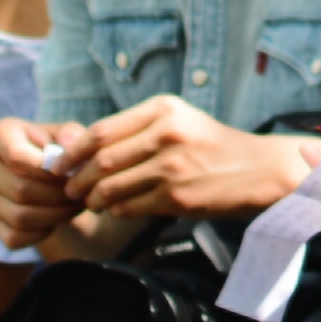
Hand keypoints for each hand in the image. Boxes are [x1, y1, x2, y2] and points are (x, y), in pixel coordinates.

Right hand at [0, 117, 94, 248]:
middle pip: (18, 189)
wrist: (56, 176)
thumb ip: (72, 136)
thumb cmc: (63, 149)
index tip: (70, 173)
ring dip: (54, 215)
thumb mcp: (71, 135)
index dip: (46, 169)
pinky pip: (15, 236)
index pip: (15, 156)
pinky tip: (57, 219)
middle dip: (56, 195)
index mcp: (0, 134)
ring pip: (18, 216)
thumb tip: (70, 146)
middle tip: (80, 194)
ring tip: (75, 206)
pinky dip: (42, 232)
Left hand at [61, 96, 312, 220]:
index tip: (61, 164)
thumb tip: (84, 147)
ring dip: (93, 199)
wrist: (259, 170)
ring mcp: (172, 168)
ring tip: (90, 201)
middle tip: (70, 188)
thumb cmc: (212, 145)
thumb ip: (136, 129)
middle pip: (101, 161)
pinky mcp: (177, 198)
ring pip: (111, 188)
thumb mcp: (179, 120)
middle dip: (78, 179)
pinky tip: (117, 209)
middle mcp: (166, 135)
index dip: (74, 152)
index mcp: (163, 110)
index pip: (101, 131)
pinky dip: (116, 211)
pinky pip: (130, 207)